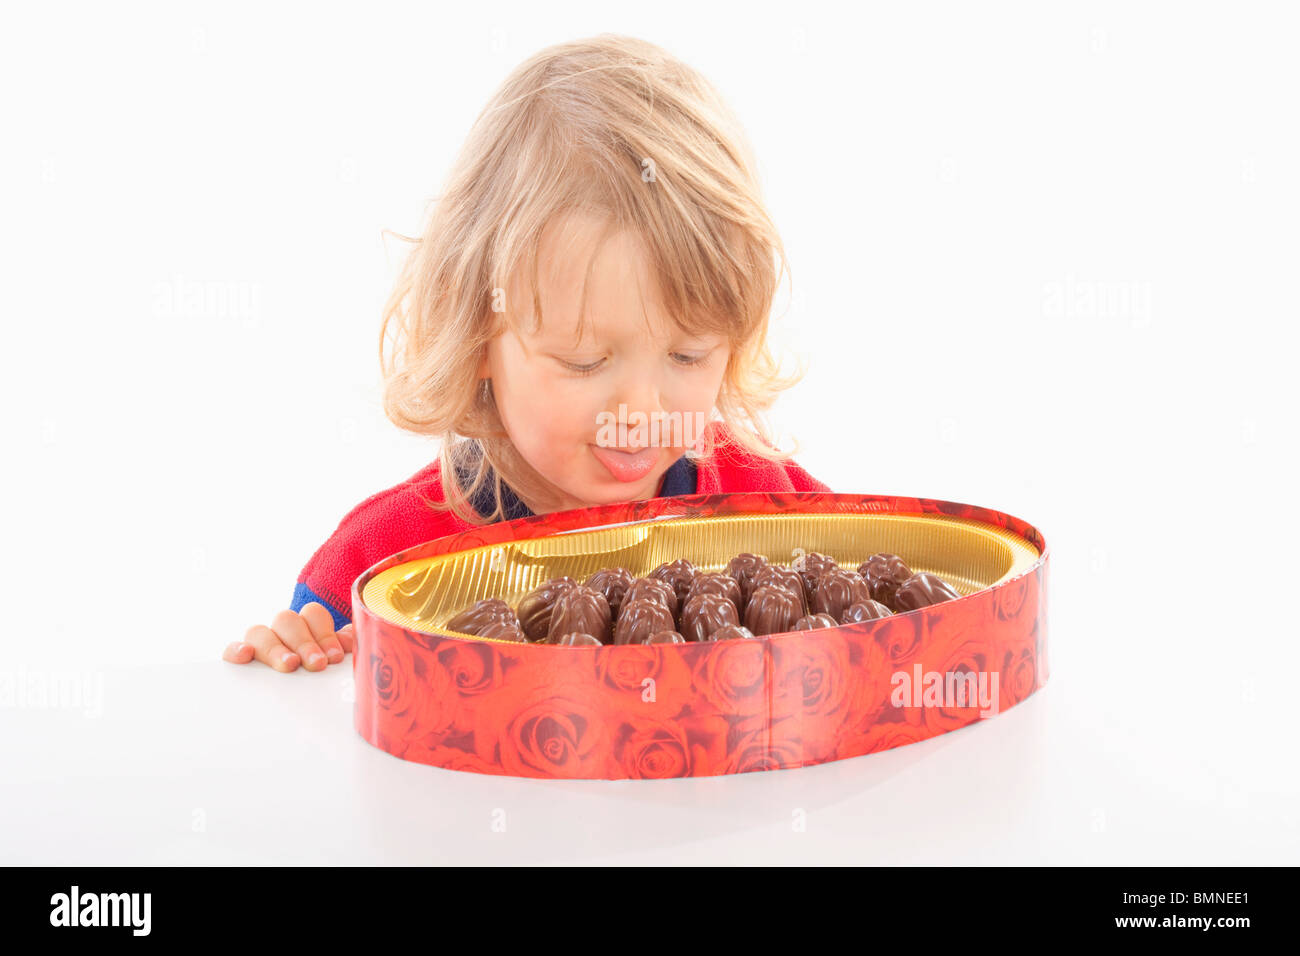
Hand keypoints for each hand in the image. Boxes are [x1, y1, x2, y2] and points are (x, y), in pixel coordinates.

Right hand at [224, 603, 354, 671]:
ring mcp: (260, 643)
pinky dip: (235, 649)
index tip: (334, 657)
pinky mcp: (240, 660)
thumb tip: (349, 643)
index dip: (324, 633)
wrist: (301, 708)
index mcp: (308, 626)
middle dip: (304, 642)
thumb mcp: (336, 662)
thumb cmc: (323, 677)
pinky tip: (245, 656)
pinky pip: (231, 648)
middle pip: (287, 620)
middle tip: (317, 664)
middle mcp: (282, 630)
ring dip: (276, 648)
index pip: (313, 614)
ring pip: (259, 631)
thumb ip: (343, 649)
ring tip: (289, 665)